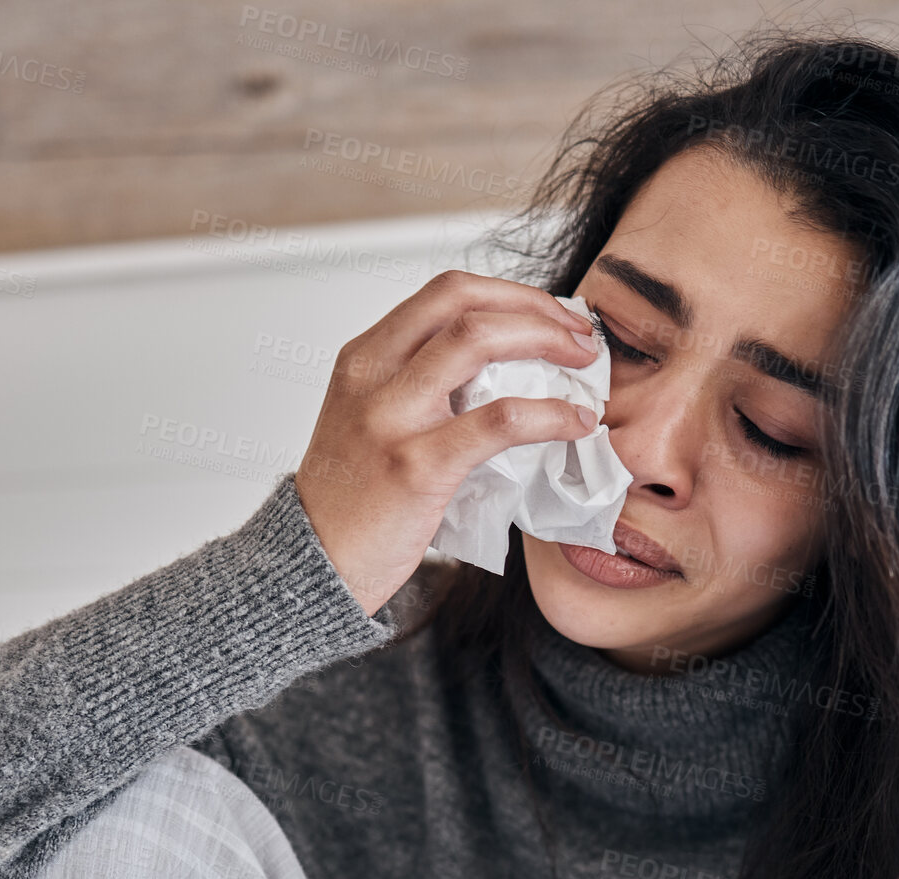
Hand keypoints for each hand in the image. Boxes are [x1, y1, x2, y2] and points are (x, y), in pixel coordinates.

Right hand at [294, 269, 600, 613]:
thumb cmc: (352, 502)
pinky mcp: (417, 466)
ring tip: (586, 365)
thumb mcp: (373, 421)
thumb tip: (510, 375)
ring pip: (478, 341)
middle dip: (536, 307)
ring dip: (546, 342)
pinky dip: (550, 414)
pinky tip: (577, 423)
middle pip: (464, 303)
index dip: (511, 293)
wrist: (312, 565)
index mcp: (364, 357)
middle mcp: (372, 374)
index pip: (445, 293)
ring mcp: (392, 417)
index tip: (554, 314)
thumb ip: (424, 390)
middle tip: (580, 334)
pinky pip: (499, 421)